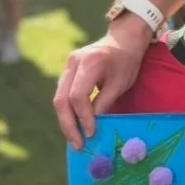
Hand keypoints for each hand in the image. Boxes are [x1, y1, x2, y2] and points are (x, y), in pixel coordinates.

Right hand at [53, 16, 150, 146]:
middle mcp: (73, 62)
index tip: (91, 133)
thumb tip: (91, 127)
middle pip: (61, 99)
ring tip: (76, 140)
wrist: (123, 40)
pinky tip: (75, 126)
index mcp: (89, 62)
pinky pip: (63, 95)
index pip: (78, 96)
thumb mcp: (120, 83)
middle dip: (69, 125)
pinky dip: (68, 112)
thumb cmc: (126, 61)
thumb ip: (104, 103)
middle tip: (78, 144)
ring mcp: (67, 66)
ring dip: (66, 121)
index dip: (83, 117)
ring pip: (59, 99)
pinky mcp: (67, 71)